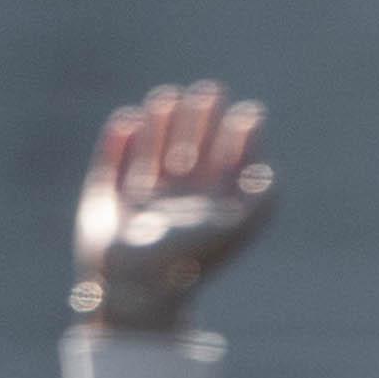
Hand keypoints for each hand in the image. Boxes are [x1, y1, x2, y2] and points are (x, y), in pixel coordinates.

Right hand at [72, 84, 275, 334]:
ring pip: (152, 152)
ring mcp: (140, 201)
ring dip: (162, 124)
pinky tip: (129, 120)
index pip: (228, 168)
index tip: (250, 113)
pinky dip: (117, 141)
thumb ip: (259, 204)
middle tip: (210, 91)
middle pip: (192, 152)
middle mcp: (176, 205)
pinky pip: (111, 162)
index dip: (240, 139)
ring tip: (168, 96)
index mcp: (207, 213)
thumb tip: (272, 175)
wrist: (135, 286)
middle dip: (202, 121)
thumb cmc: (187, 258)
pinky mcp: (105, 199)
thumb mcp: (232, 230)